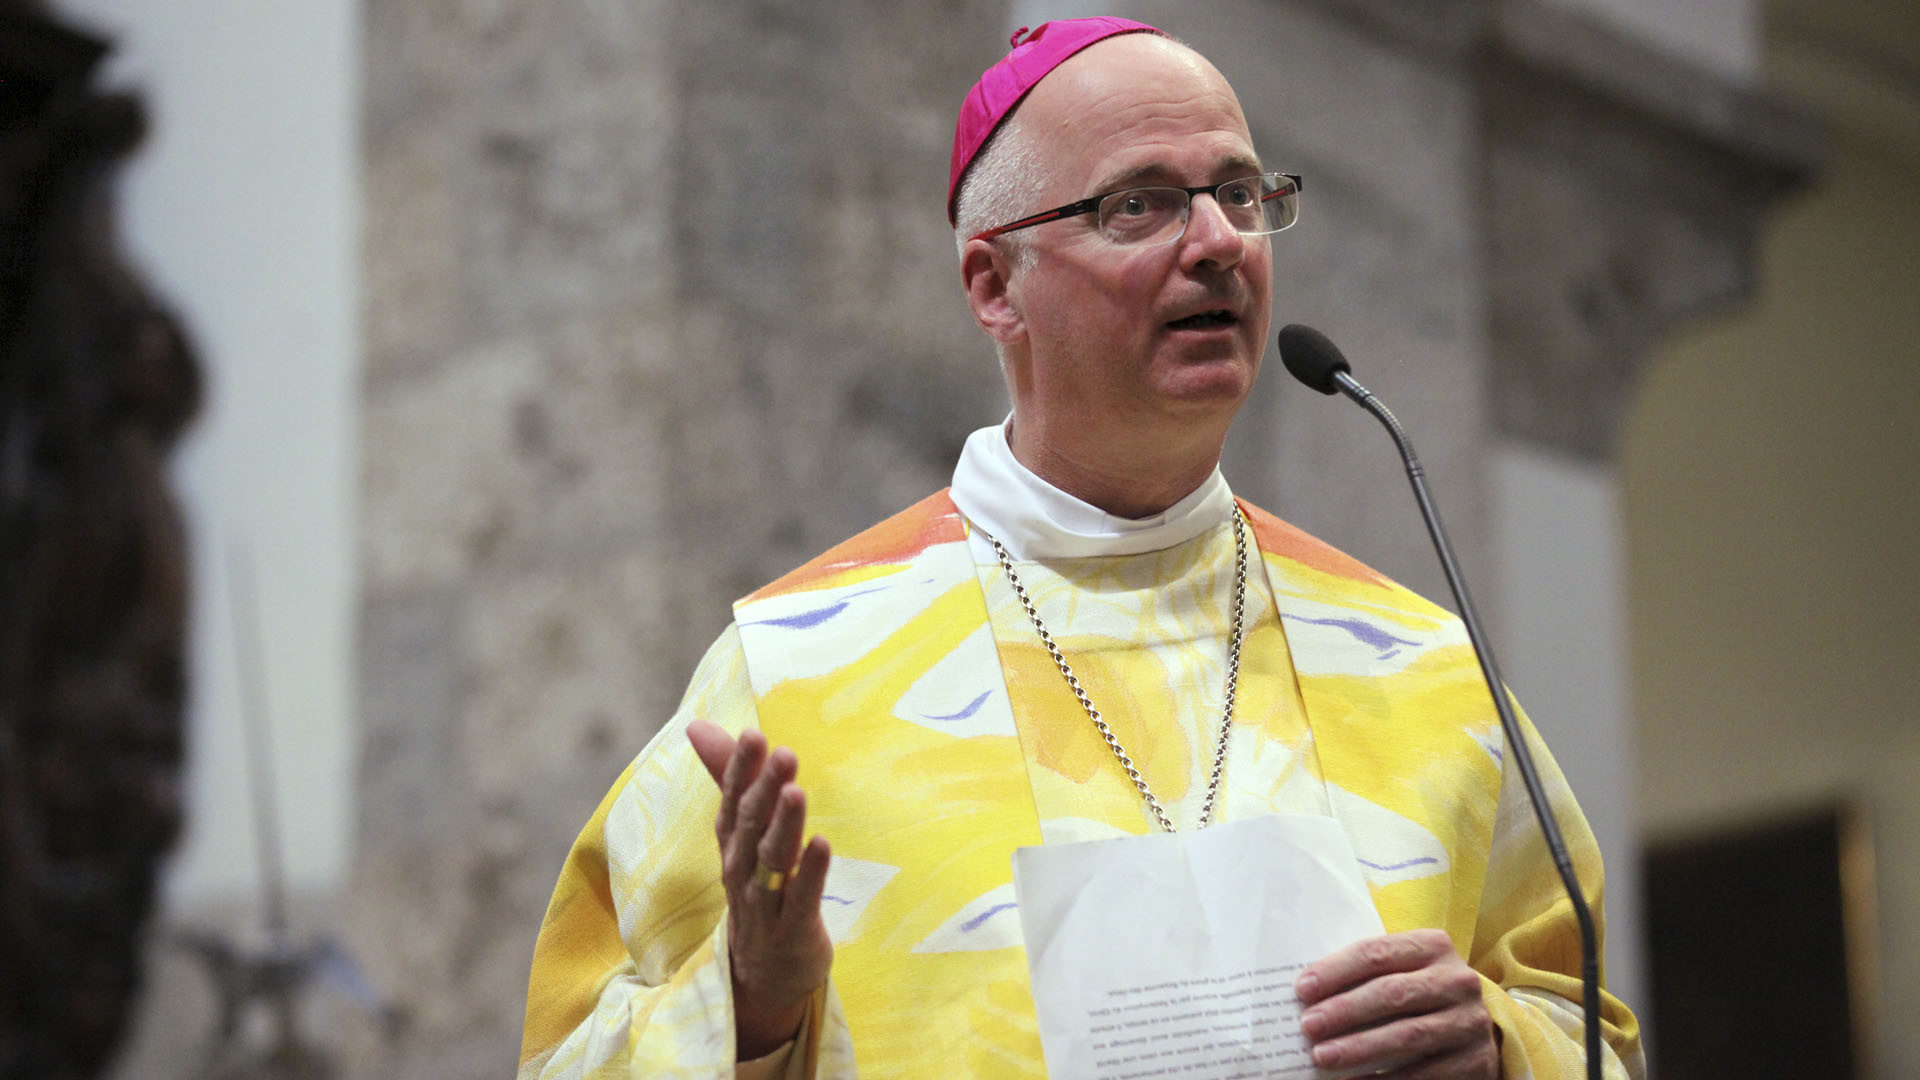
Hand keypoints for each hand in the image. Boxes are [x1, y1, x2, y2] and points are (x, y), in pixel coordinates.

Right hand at [687, 720, 833, 1059]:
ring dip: (784, 825)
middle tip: (784, 753)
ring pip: (771, 859)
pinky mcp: (792, 929)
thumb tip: (697, 724)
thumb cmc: (757, 888)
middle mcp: (741, 869)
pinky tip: (822, 843)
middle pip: (751, 825)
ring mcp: (764, 901)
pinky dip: (810, 871)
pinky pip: (799, 898)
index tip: (753, 735)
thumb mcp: (740, 834)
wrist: (763, 974)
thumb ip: (725, 777)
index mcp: (731, 842)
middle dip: (765, 788)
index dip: (739, 769)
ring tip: (797, 791)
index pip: (731, 800)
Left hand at [1295, 929, 1497, 1077]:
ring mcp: (1469, 1022)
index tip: (1302, 990)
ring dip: (1359, 1048)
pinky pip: (1422, 1074)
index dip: (1336, 971)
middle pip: (1391, 993)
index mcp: (1433, 946)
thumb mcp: (1403, 972)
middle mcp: (1457, 981)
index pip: (1376, 953)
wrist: (1473, 1029)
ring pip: (1407, 1035)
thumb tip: (1306, 993)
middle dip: (1344, 1011)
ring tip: (1323, 1056)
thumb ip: (1367, 975)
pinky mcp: (1475, 1061)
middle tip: (1308, 1026)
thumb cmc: (1420, 994)